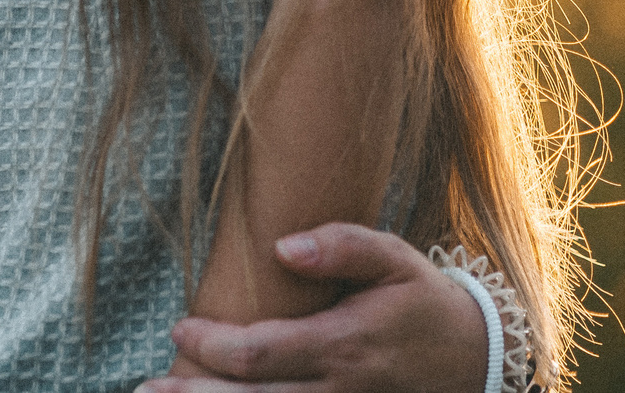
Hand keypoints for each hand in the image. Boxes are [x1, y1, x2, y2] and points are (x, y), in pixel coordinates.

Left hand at [140, 224, 489, 392]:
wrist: (477, 358)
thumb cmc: (422, 300)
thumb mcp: (396, 258)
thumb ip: (343, 245)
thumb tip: (282, 247)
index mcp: (343, 344)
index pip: (260, 353)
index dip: (211, 347)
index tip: (179, 329)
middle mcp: (339, 390)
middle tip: (147, 389)